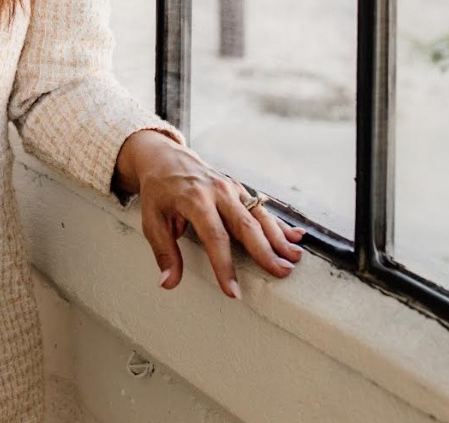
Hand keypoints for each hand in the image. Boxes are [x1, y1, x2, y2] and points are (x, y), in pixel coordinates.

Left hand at [113, 129, 305, 298]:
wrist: (165, 157)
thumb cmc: (159, 191)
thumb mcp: (152, 219)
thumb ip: (163, 251)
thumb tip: (168, 282)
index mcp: (194, 199)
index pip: (214, 236)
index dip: (225, 265)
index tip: (234, 291)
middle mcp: (217, 191)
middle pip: (245, 224)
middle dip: (264, 250)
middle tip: (281, 272)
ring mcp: (231, 188)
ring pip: (258, 214)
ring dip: (278, 237)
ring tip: (294, 258)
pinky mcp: (238, 189)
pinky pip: (261, 207)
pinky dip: (279, 222)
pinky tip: (296, 236)